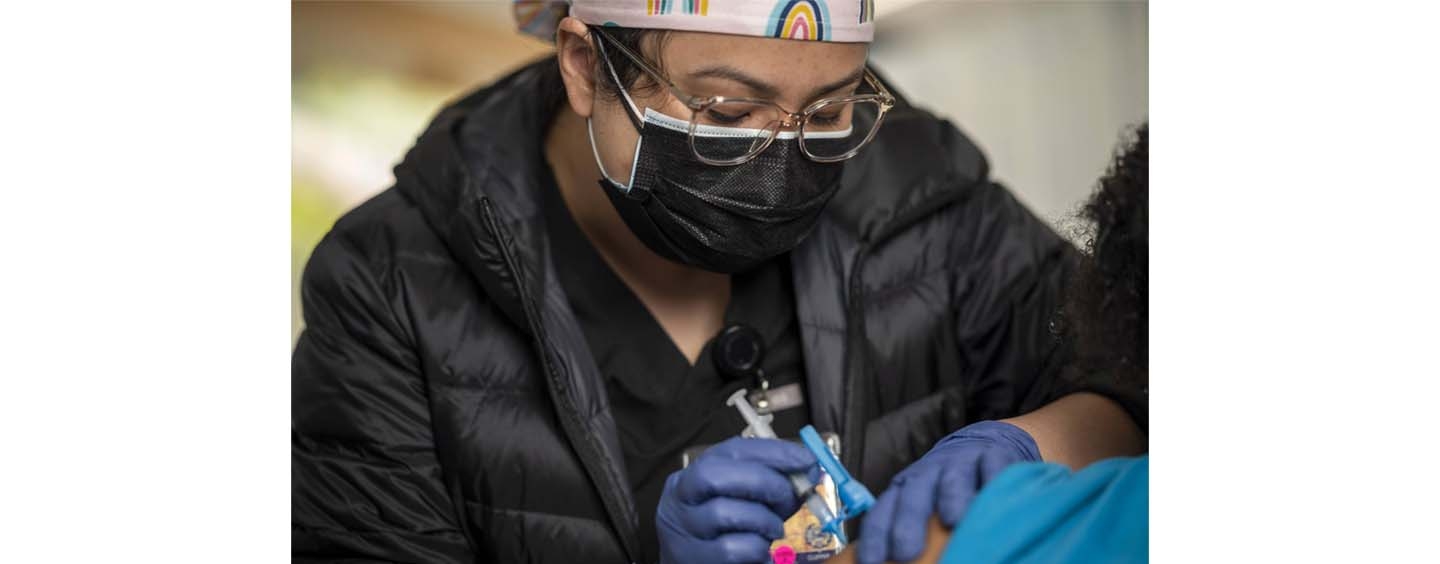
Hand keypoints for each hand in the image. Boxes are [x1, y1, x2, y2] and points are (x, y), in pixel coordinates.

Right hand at [657, 436, 818, 563]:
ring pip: (724, 512)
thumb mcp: (747, 502)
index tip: (806, 458)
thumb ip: (774, 485)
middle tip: (789, 497)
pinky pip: (730, 548)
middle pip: (714, 475)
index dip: (772, 452)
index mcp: (695, 473)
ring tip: (775, 530)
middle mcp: (680, 497)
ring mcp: (682, 528)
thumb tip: (811, 470)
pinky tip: (761, 552)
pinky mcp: (692, 557)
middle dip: (762, 481)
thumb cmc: (727, 533)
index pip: (732, 450)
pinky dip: (756, 548)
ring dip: (763, 520)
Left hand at [857, 421, 1039, 563]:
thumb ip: (915, 531)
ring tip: (953, 522)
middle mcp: (928, 474)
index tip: (872, 561)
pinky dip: (992, 479)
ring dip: (951, 498)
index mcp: (905, 488)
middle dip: (907, 522)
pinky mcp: (992, 455)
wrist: (984, 441)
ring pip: (952, 478)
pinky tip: (993, 497)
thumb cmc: (950, 487)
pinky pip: (991, 465)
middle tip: (906, 552)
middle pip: (913, 495)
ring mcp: (960, 462)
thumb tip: (903, 562)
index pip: (883, 511)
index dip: (876, 535)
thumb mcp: (927, 505)